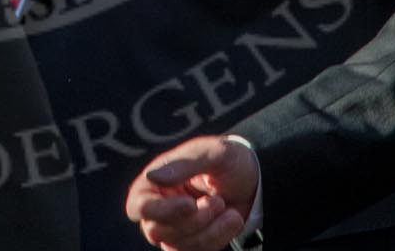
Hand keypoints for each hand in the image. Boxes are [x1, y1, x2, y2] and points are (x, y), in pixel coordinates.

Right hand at [125, 135, 258, 250]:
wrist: (255, 180)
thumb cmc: (229, 160)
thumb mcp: (212, 153)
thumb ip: (183, 165)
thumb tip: (152, 177)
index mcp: (154, 181)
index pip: (139, 206)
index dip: (161, 211)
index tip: (190, 204)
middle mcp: (158, 206)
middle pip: (158, 231)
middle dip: (193, 221)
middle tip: (218, 201)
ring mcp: (174, 227)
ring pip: (180, 244)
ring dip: (210, 229)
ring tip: (227, 207)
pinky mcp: (191, 242)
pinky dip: (218, 238)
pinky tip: (231, 219)